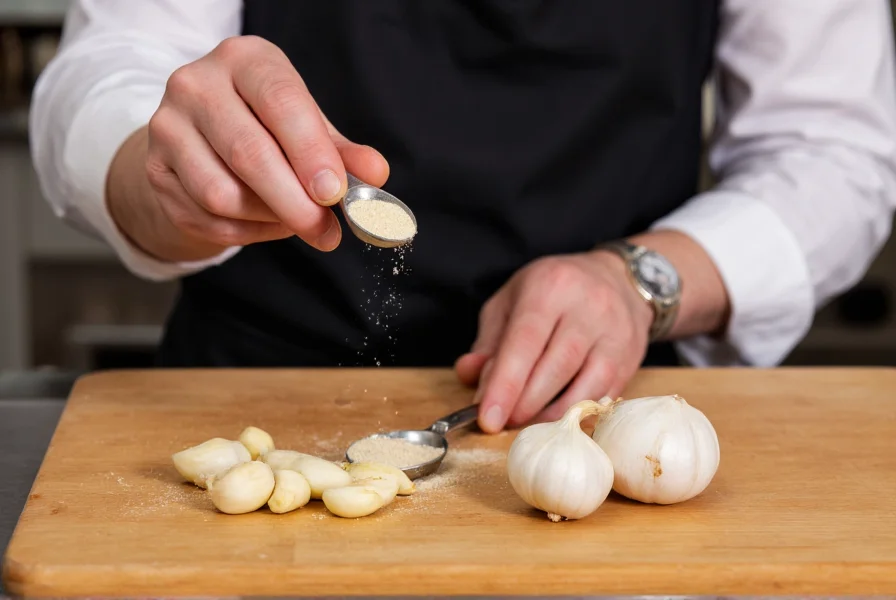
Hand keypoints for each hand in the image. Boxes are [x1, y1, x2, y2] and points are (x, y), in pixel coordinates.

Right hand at [109, 35, 388, 261]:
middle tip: (326, 230)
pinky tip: (267, 224)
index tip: (336, 193)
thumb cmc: (264, 124)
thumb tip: (375, 175)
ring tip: (296, 220)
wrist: (198, 135)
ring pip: (223, 194)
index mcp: (244, 60)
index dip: (311, 152)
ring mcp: (167, 128)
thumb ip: (342, 152)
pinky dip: (247, 233)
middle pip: (249, 154)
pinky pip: (208, 218)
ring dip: (270, 219)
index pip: (281, 103)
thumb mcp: (307, 125)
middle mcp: (196, 85)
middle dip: (295, 202)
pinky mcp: (156, 171)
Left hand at [455, 250, 653, 431]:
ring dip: (551, 415)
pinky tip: (556, 418)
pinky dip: (576, 414)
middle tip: (504, 422)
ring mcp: (615, 333)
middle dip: (525, 404)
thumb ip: (489, 341)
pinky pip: (603, 396)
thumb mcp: (512, 301)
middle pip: (555, 367)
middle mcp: (588, 306)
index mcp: (550, 287)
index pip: (525, 341)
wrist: (618, 278)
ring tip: (527, 424)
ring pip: (584, 386)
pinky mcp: (631, 358)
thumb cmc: (554, 291)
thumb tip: (469, 376)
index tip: (488, 418)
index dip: (505, 384)